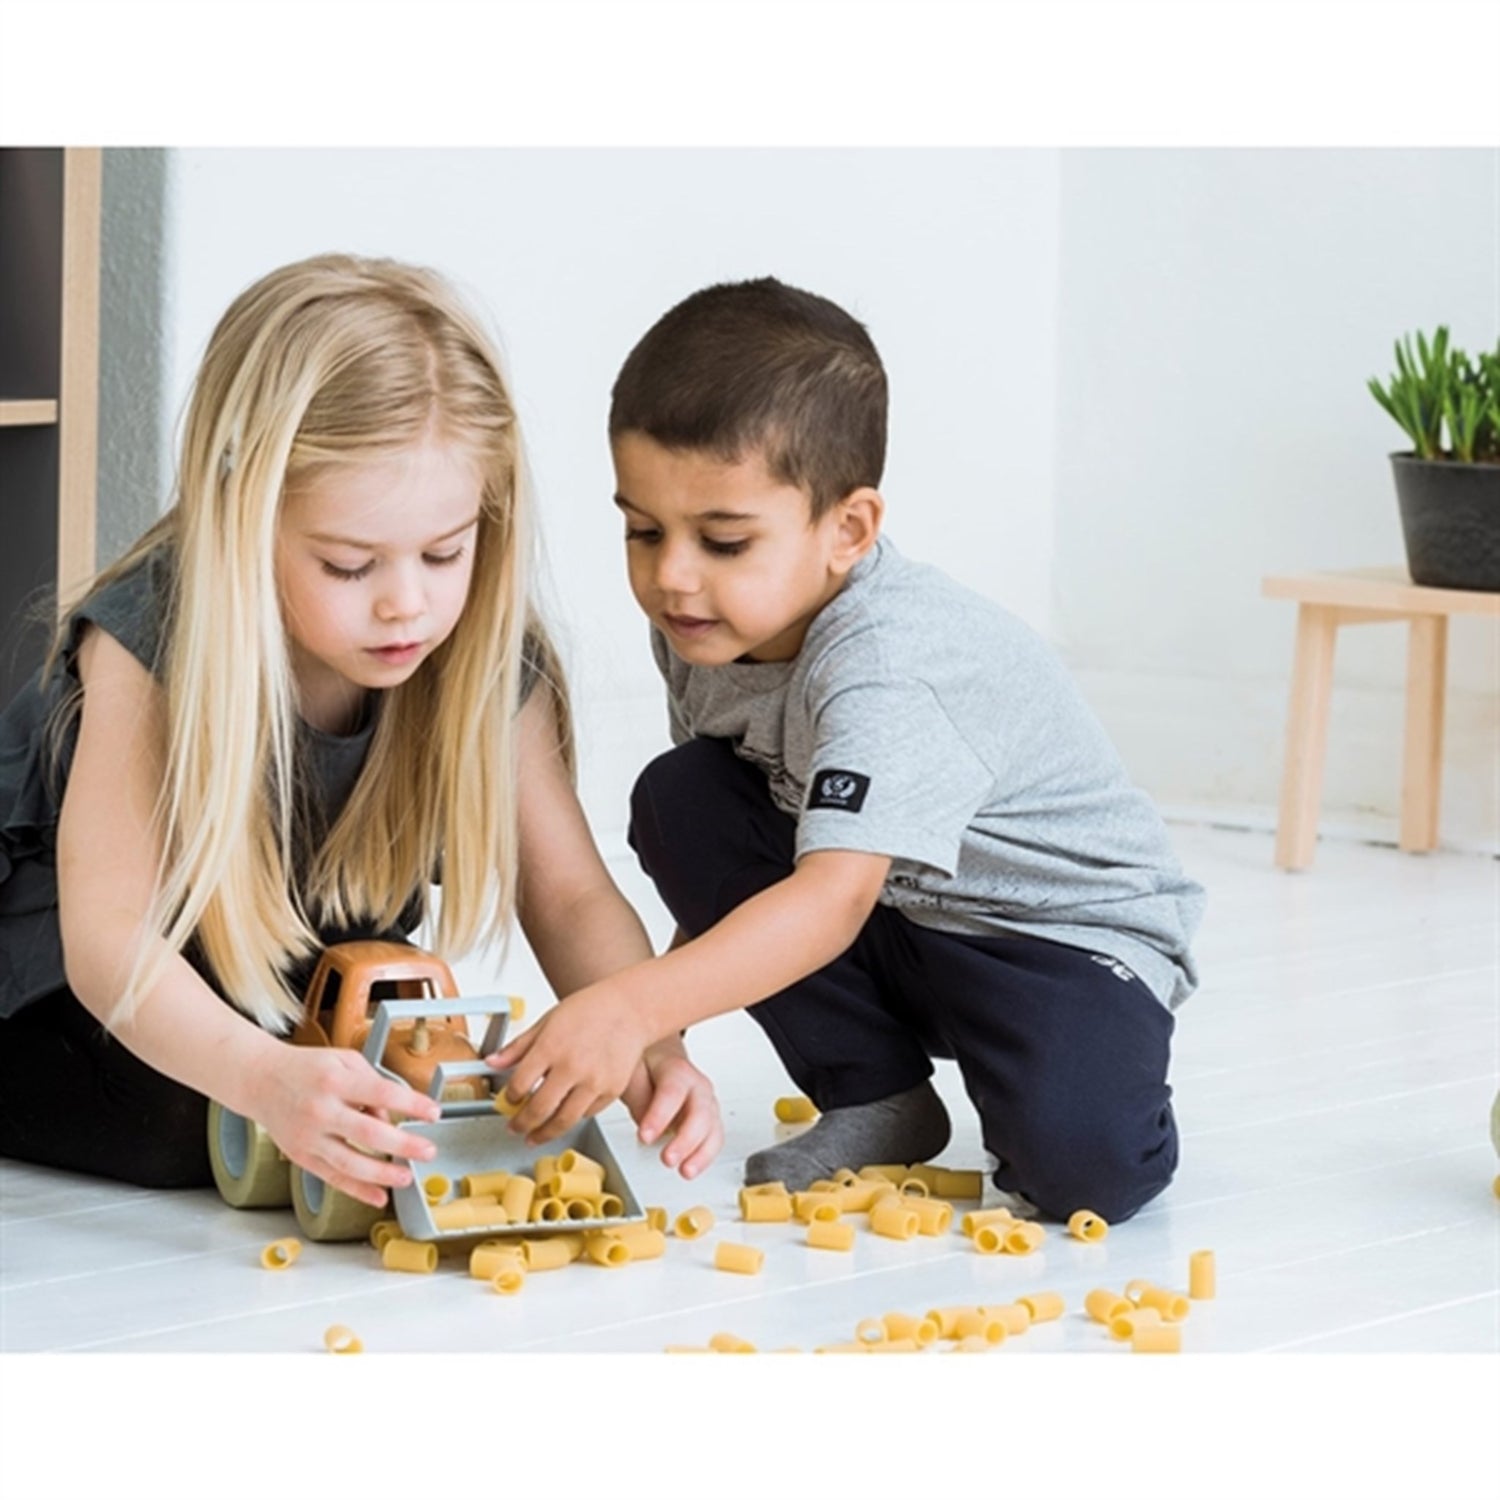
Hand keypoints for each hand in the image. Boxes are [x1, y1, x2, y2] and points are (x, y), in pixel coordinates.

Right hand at [244, 1045, 442, 1209]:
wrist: (259, 1080)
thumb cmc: (306, 1068)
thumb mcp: (344, 1060)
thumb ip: (372, 1083)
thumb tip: (390, 1115)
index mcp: (335, 1080)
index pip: (382, 1094)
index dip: (412, 1105)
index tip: (434, 1112)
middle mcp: (321, 1110)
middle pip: (369, 1134)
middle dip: (404, 1145)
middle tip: (428, 1150)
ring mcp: (309, 1136)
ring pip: (350, 1163)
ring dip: (383, 1174)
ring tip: (407, 1177)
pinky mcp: (301, 1155)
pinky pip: (332, 1177)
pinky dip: (357, 1190)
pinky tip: (379, 1196)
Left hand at [486, 984, 652, 1145]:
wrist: (630, 1008)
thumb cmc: (591, 1009)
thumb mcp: (547, 1021)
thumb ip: (518, 1046)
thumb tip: (492, 1062)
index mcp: (551, 1047)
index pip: (519, 1085)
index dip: (509, 1098)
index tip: (508, 1101)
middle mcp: (572, 1067)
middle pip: (538, 1110)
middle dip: (521, 1124)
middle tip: (515, 1128)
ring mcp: (594, 1081)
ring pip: (563, 1121)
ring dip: (545, 1133)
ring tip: (535, 1136)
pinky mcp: (612, 1090)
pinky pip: (587, 1114)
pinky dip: (573, 1118)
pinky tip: (565, 1115)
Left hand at [622, 1039, 722, 1178]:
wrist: (661, 1058)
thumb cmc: (646, 1066)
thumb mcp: (632, 1071)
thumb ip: (637, 1094)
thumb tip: (643, 1120)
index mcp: (677, 1069)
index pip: (673, 1091)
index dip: (660, 1115)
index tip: (645, 1136)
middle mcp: (698, 1085)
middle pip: (700, 1112)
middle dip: (686, 1139)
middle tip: (667, 1158)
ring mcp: (707, 1102)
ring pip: (712, 1127)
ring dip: (700, 1152)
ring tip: (684, 1171)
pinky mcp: (710, 1120)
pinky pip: (714, 1139)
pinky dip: (705, 1157)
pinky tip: (691, 1168)